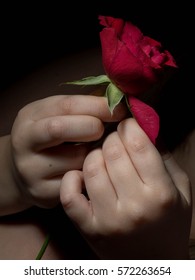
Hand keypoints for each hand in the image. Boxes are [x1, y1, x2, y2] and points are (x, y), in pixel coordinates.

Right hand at [10, 94, 126, 208]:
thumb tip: (118, 101)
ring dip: (95, 153)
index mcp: (29, 117)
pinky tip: (89, 169)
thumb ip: (83, 107)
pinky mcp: (42, 192)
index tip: (120, 109)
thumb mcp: (57, 116)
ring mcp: (31, 170)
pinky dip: (91, 173)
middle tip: (104, 130)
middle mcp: (24, 142)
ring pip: (76, 159)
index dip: (97, 106)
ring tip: (95, 150)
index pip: (65, 106)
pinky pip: (79, 181)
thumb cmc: (51, 138)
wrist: (25, 171)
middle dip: (91, 126)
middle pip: (59, 128)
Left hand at [60, 118, 191, 258]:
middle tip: (115, 140)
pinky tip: (81, 175)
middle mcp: (134, 207)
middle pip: (112, 152)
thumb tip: (144, 125)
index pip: (138, 145)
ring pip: (91, 167)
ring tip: (102, 157)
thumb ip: (164, 156)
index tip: (127, 124)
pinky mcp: (88, 228)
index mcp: (160, 194)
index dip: (130, 127)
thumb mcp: (181, 189)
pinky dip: (71, 178)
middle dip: (112, 138)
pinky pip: (69, 195)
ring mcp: (107, 220)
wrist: (154, 263)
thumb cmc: (170, 222)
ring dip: (94, 154)